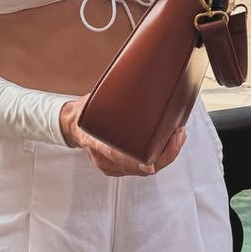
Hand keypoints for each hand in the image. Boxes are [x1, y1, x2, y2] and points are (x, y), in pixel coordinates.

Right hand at [59, 99, 187, 175]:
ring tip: (177, 137)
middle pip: (139, 167)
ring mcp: (110, 167)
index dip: (136, 161)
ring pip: (143, 170)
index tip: (150, 163)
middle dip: (164, 154)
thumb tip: (140, 81)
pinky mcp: (117, 169)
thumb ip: (116, 100)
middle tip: (178, 135)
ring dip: (163, 156)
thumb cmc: (86, 112)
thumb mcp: (97, 101)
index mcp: (94, 141)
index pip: (116, 156)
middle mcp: (103, 158)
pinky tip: (165, 146)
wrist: (71, 125)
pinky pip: (139, 169)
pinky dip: (155, 159)